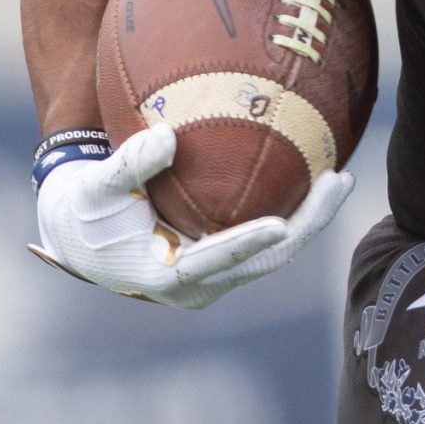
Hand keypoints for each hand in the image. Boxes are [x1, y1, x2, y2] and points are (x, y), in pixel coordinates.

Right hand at [31, 124, 354, 307]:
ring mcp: (216, 277)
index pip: (214, 261)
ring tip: (342, 178)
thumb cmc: (86, 208)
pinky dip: (295, 212)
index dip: (248, 245)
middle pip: (265, 260)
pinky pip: (268, 242)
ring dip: (311, 219)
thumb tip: (165, 137)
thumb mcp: (94, 187)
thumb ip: (128, 165)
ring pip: (275, 253)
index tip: (280, 225)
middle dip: (306, 224)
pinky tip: (319, 179)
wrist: (83, 234)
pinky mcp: (225, 263)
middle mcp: (197, 286)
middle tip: (338, 181)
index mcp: (164, 277)